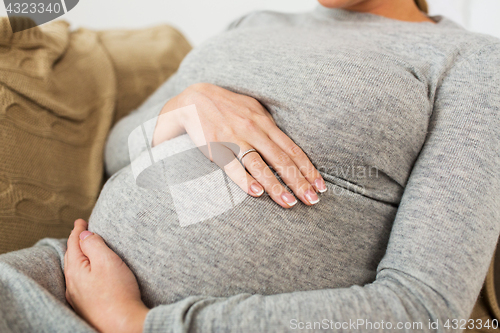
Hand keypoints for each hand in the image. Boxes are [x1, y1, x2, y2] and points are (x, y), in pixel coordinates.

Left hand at [64, 219, 148, 332]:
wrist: (122, 324)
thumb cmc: (117, 292)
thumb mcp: (107, 261)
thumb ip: (94, 244)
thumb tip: (84, 234)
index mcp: (75, 270)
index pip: (73, 244)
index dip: (77, 230)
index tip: (80, 221)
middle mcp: (73, 284)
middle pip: (71, 257)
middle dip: (75, 243)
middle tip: (81, 231)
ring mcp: (78, 297)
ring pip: (74, 271)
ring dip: (78, 257)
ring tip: (84, 250)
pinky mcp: (87, 306)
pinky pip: (80, 282)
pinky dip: (83, 270)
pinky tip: (89, 274)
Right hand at [152, 83, 326, 208]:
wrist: (194, 100)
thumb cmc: (228, 107)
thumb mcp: (253, 110)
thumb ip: (270, 127)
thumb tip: (288, 144)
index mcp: (265, 123)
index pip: (292, 149)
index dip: (308, 169)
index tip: (320, 186)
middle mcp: (253, 131)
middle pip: (281, 160)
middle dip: (299, 182)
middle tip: (313, 200)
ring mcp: (235, 139)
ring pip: (260, 165)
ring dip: (277, 186)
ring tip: (290, 203)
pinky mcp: (217, 147)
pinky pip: (233, 166)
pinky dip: (245, 180)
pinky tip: (257, 193)